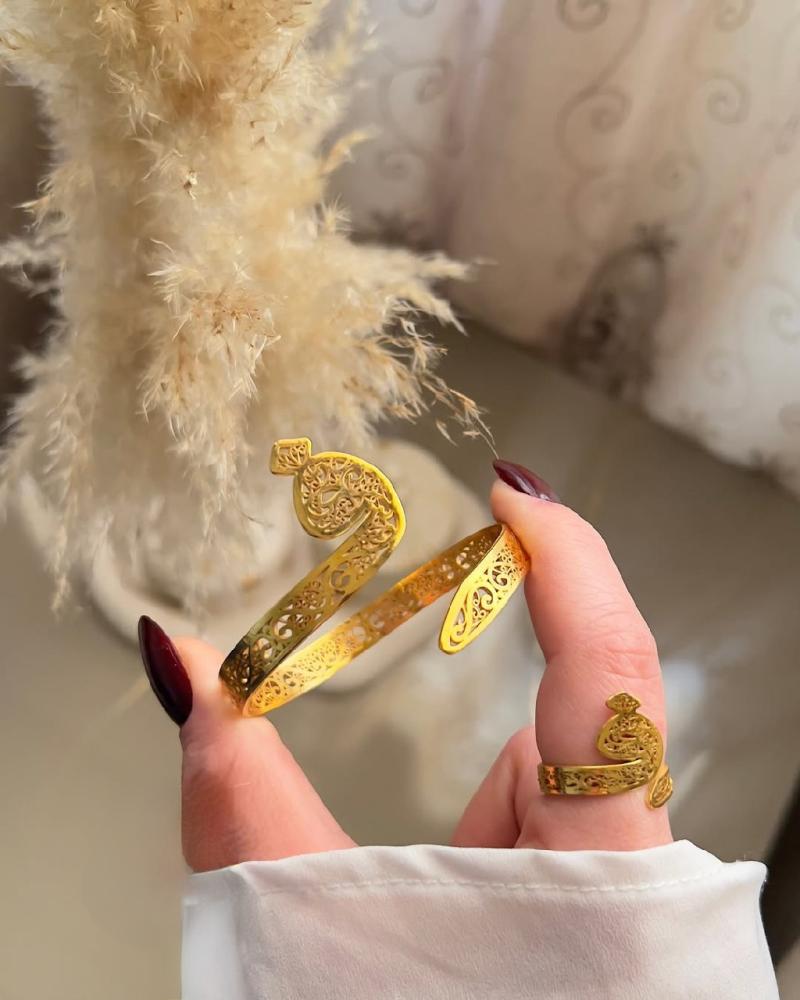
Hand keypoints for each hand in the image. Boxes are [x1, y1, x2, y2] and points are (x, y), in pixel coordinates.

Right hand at [139, 460, 670, 871]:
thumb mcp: (300, 942)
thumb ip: (236, 796)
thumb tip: (176, 657)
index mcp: (590, 887)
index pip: (609, 676)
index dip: (569, 561)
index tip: (516, 489)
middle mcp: (636, 883)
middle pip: (587, 720)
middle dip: (503, 725)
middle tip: (454, 718)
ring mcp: (633, 894)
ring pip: (567, 775)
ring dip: (494, 802)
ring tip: (443, 913)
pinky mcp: (614, 905)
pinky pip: (565, 815)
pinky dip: (511, 820)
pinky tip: (472, 913)